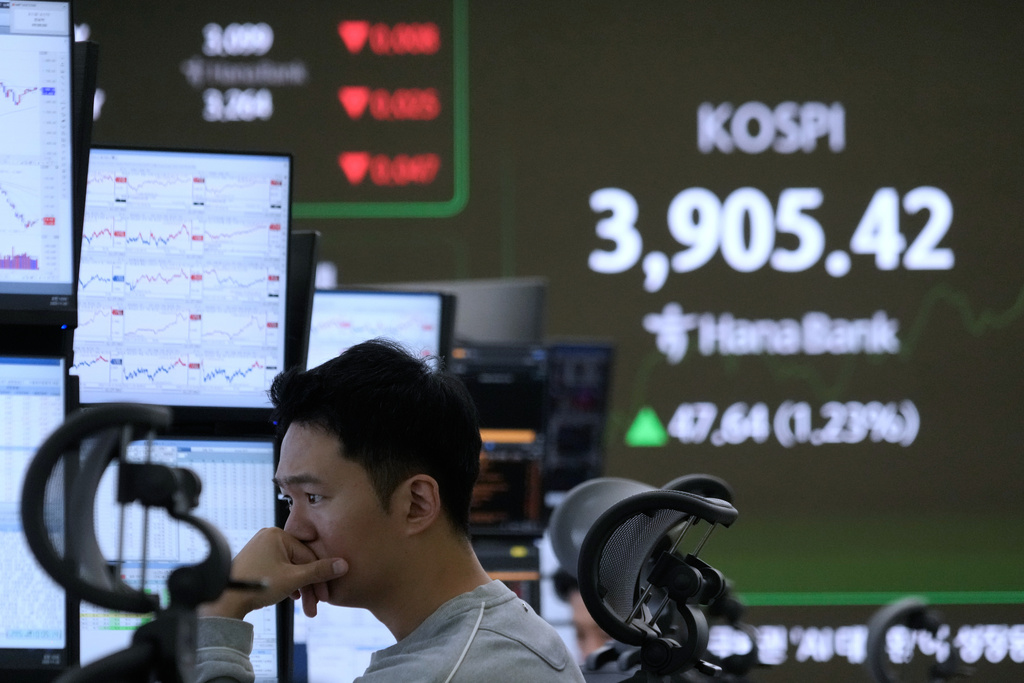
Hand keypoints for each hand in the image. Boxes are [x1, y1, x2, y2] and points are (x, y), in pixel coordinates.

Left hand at [199, 527, 346, 619]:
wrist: (226, 600)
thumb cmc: (258, 585)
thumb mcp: (294, 579)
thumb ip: (319, 571)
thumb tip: (343, 565)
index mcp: (278, 534)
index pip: (309, 556)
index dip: (320, 578)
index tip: (326, 596)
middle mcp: (269, 537)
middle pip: (300, 563)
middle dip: (309, 587)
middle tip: (315, 606)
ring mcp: (261, 548)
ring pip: (290, 568)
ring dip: (300, 588)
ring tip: (305, 607)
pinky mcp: (255, 560)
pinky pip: (279, 569)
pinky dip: (288, 583)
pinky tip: (293, 597)